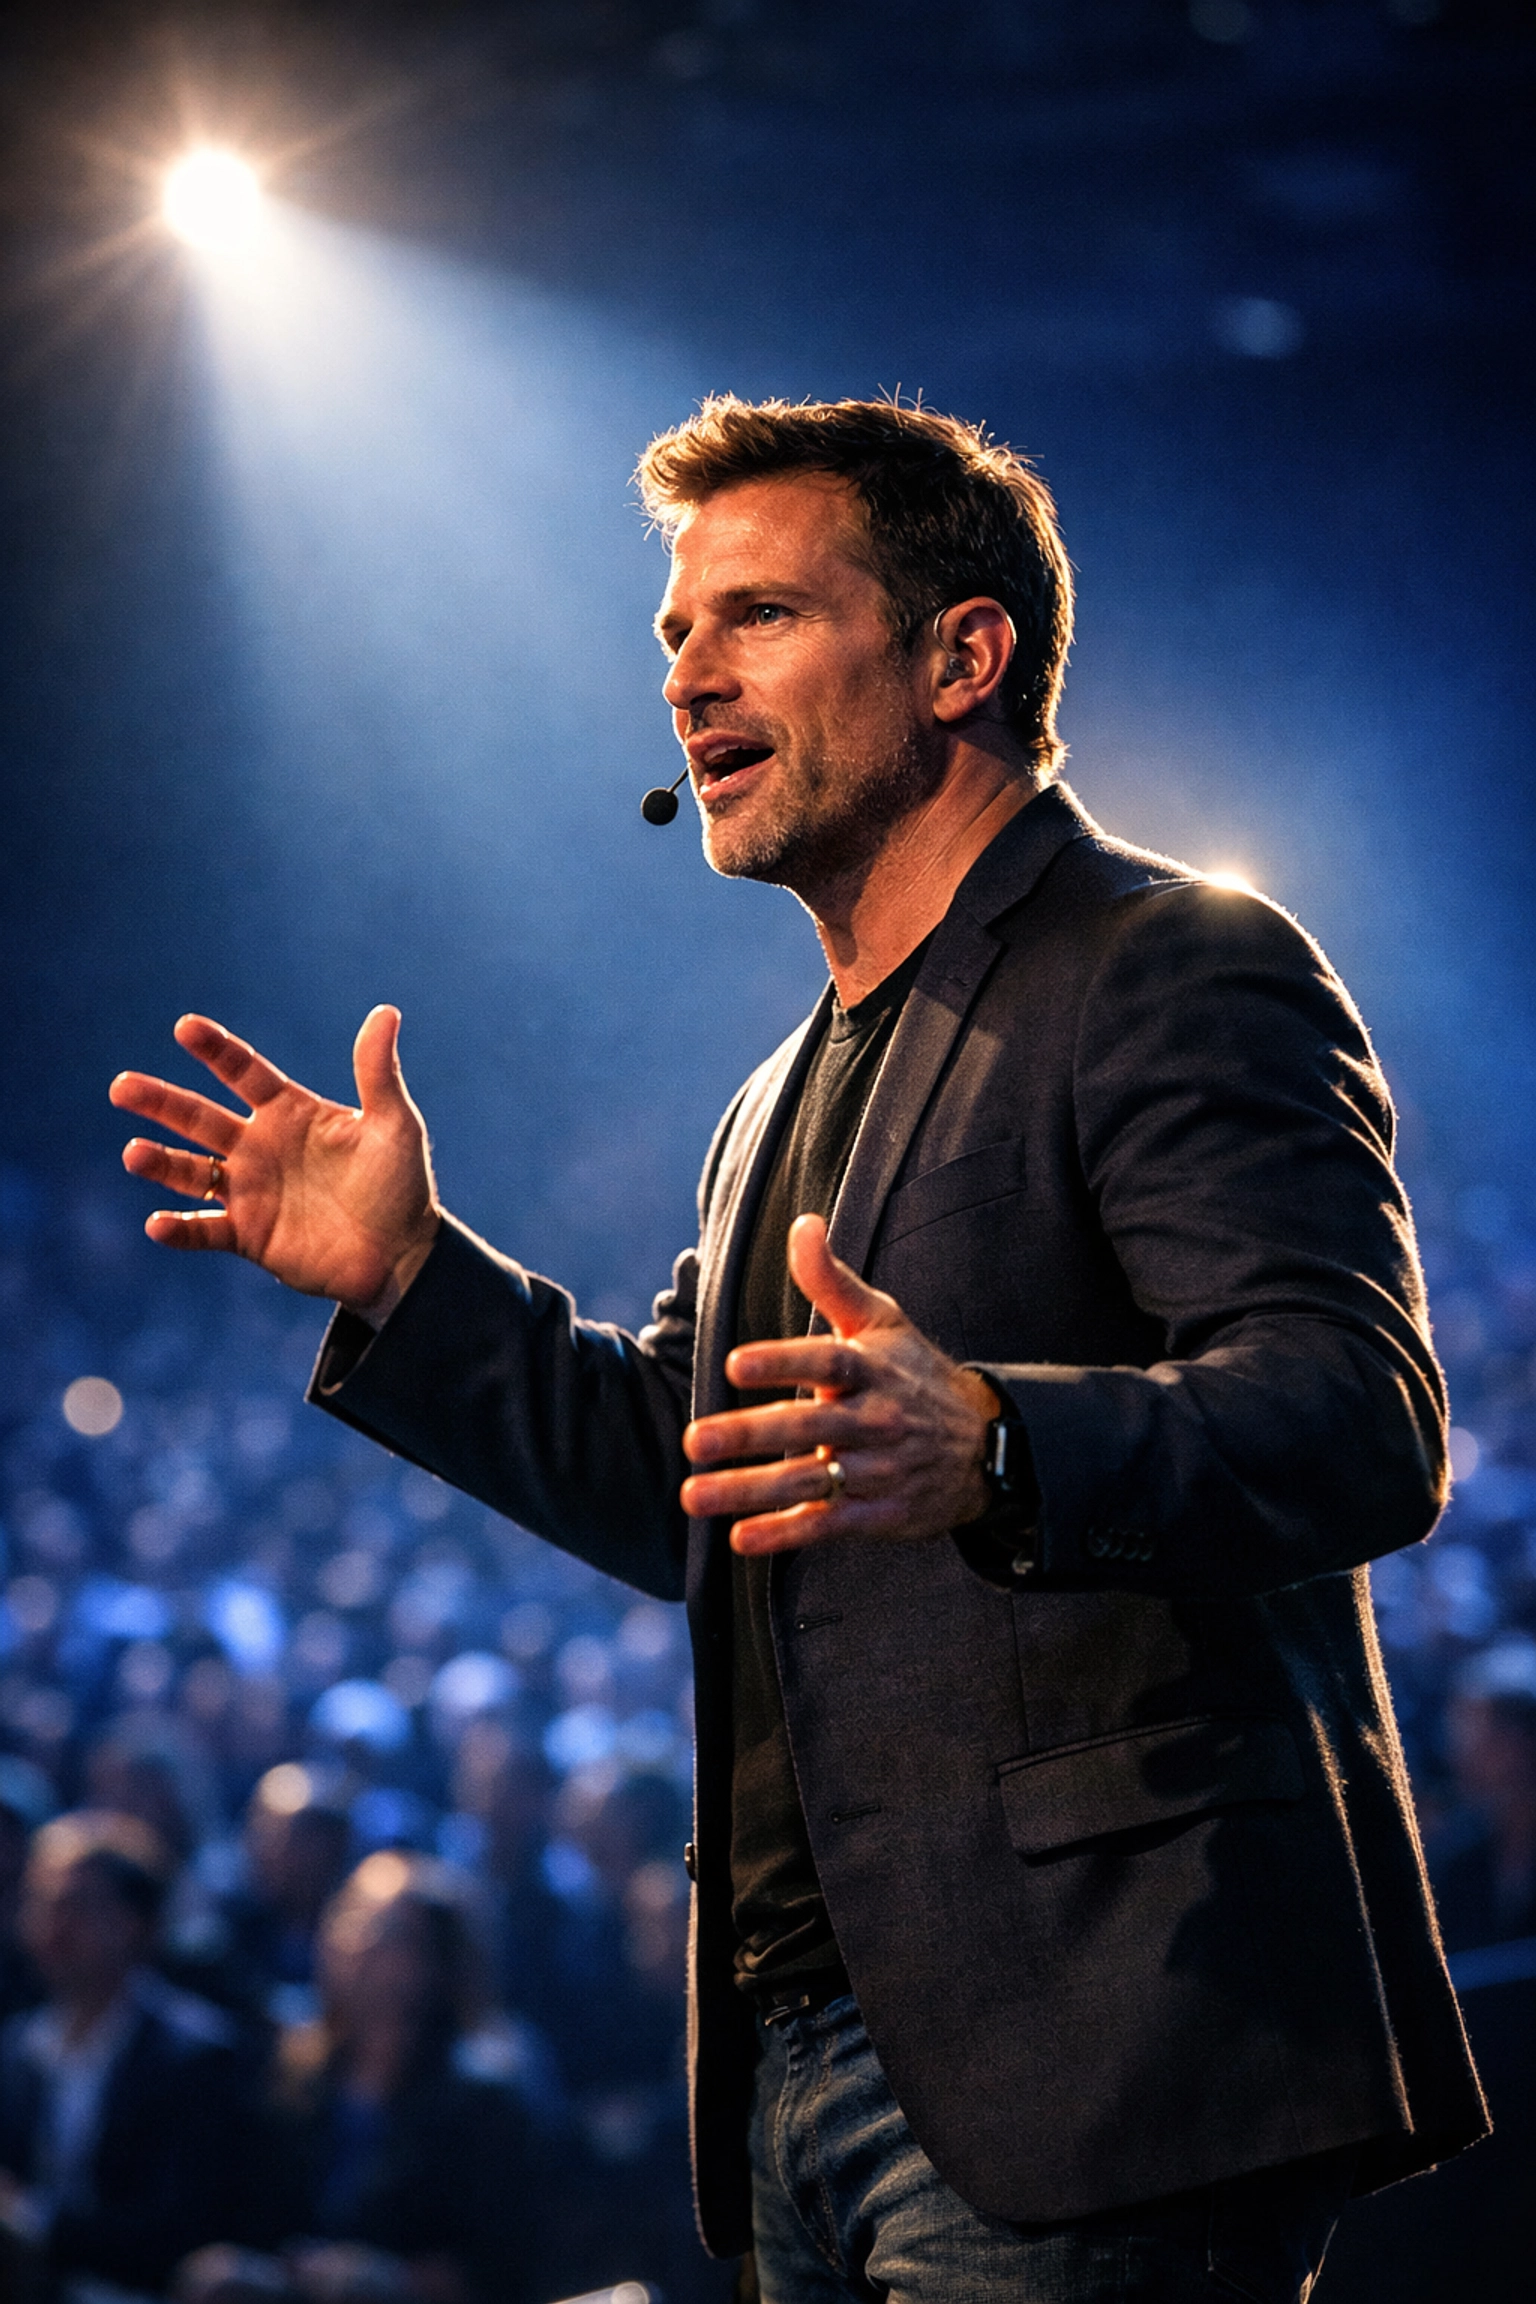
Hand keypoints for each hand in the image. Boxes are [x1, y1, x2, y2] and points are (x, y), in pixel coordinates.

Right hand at [110, 1007, 440, 1322]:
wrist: (402, 1255)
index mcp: (289, 1113)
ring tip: (133, 1154)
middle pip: (200, 1117)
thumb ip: (378, 1073)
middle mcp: (260, 1147)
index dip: (215, 1050)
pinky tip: (158, 1224)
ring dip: (161, 1163)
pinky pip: (204, 1230)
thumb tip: (385, 1011)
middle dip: (161, 1102)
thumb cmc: (401, 1186)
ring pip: (191, 1173)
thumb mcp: (394, 1126)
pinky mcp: (248, 1236)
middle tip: (122, 1086)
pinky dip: (180, 1230)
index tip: (185, 1027)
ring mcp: (250, 1192)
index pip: (243, 1072)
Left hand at [680, 1213, 998, 1553]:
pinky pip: (828, 1525)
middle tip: (695, 1441)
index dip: (782, 1361)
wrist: (988, 1447)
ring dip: (749, 1491)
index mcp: (872, 1367)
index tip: (735, 1364)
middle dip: (750, 1434)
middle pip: (808, 1424)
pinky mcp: (881, 1514)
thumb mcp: (882, 1322)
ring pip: (809, 1480)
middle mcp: (876, 1418)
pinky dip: (785, 1534)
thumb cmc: (916, 1376)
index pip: (826, 1360)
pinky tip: (741, 1538)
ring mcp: (879, 1470)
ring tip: (693, 1496)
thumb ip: (831, 1279)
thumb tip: (802, 1223)